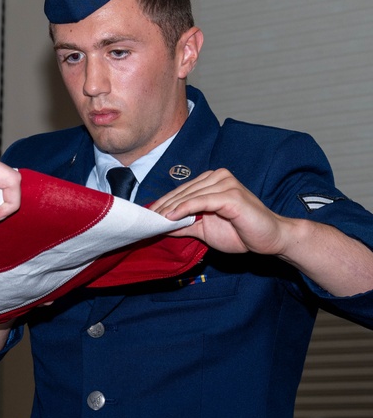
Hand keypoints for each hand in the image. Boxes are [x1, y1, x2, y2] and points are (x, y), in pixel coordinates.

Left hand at [149, 168, 286, 255]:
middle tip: (146, 218)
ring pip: (189, 195)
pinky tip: (170, 217)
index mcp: (213, 180)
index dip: (163, 202)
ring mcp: (226, 184)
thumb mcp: (205, 229)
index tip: (147, 214)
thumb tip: (161, 225)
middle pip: (183, 191)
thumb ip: (184, 224)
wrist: (271, 240)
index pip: (182, 190)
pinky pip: (201, 201)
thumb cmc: (241, 232)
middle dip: (163, 206)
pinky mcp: (231, 195)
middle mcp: (219, 177)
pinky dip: (183, 209)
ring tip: (155, 219)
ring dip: (170, 208)